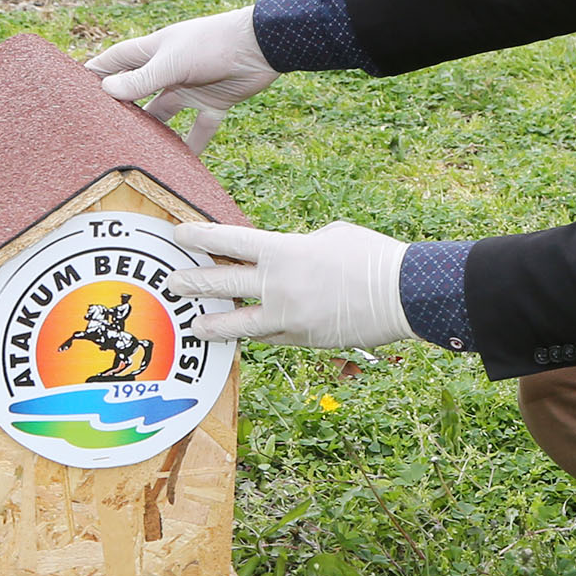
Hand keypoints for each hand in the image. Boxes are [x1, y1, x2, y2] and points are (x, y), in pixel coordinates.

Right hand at [87, 7, 276, 153]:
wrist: (262, 46)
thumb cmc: (213, 43)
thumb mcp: (173, 62)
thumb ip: (141, 80)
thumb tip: (107, 92)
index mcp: (152, 51)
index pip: (114, 62)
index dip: (95, 75)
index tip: (72, 93)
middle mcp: (167, 70)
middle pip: (136, 92)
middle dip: (120, 110)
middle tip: (98, 134)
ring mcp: (190, 87)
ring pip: (164, 114)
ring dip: (152, 131)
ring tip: (134, 153)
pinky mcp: (213, 102)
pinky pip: (199, 129)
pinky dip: (191, 146)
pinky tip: (181, 165)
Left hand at [169, 220, 416, 349]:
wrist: (403, 294)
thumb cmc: (372, 256)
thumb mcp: (332, 235)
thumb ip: (299, 246)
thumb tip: (286, 258)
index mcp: (284, 250)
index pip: (229, 240)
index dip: (200, 237)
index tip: (179, 235)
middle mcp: (278, 284)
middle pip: (222, 282)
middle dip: (193, 282)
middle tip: (172, 282)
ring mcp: (288, 317)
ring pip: (238, 323)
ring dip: (212, 323)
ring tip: (194, 325)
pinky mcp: (302, 340)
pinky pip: (269, 338)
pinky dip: (255, 335)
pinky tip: (242, 335)